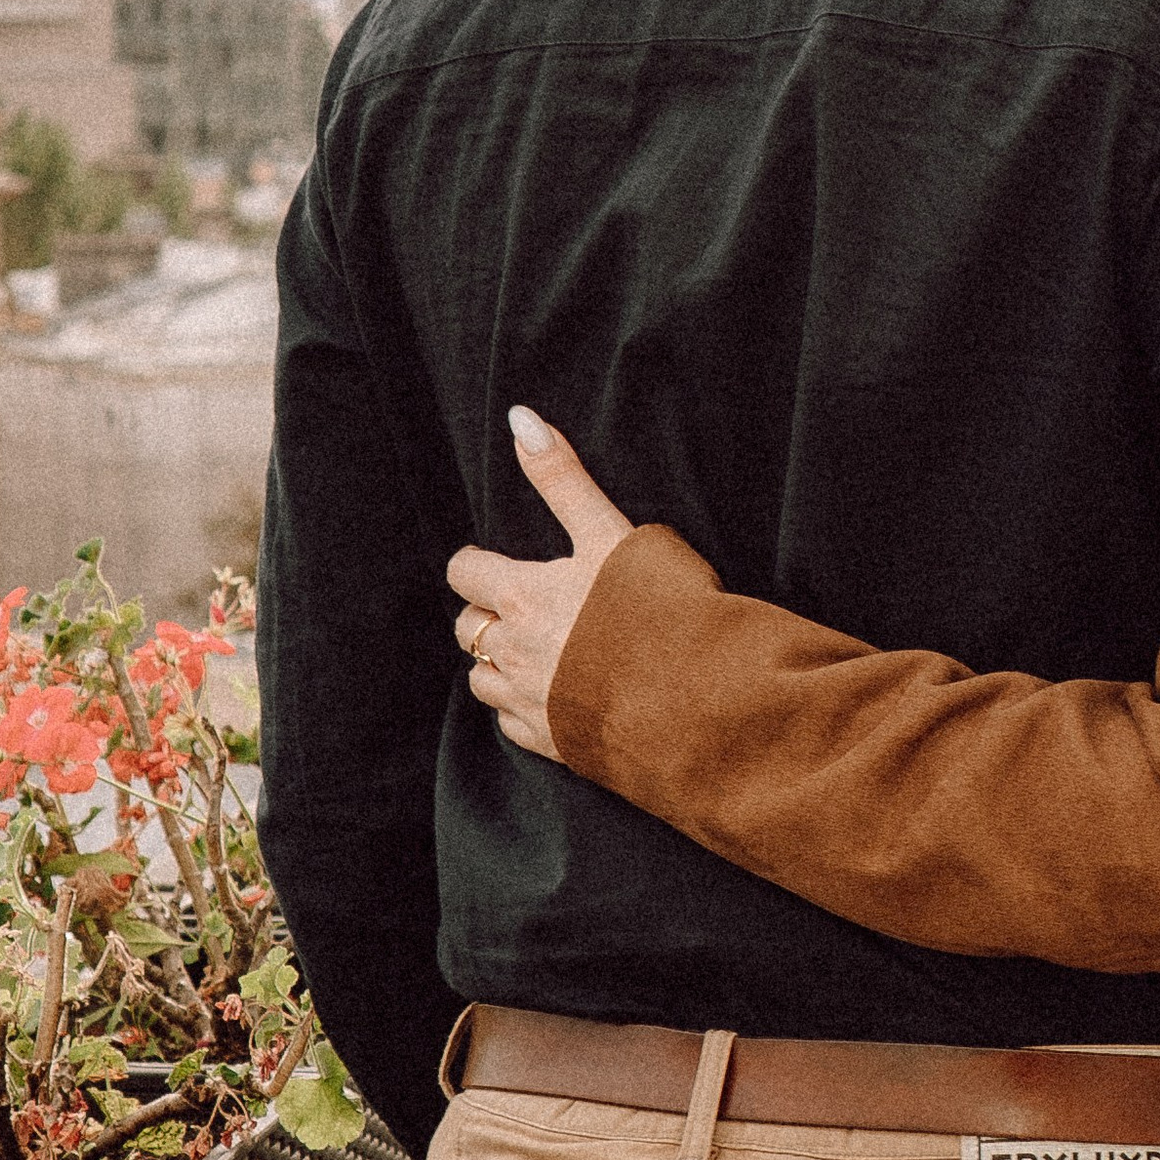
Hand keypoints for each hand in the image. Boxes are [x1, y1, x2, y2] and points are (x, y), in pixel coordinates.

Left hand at [446, 410, 634, 761]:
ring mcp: (530, 702)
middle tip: (521, 606)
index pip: (464, 572)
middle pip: (467, 630)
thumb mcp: (611, 530)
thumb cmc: (656, 608)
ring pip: (482, 680)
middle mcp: (513, 651)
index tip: (498, 562)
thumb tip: (519, 419)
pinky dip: (525, 709)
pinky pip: (514, 725)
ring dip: (497, 664)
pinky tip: (557, 696)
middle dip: (484, 615)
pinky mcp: (553, 741)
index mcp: (520, 596)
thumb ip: (562, 478)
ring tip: (536, 651)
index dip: (476, 564)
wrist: (695, 698)